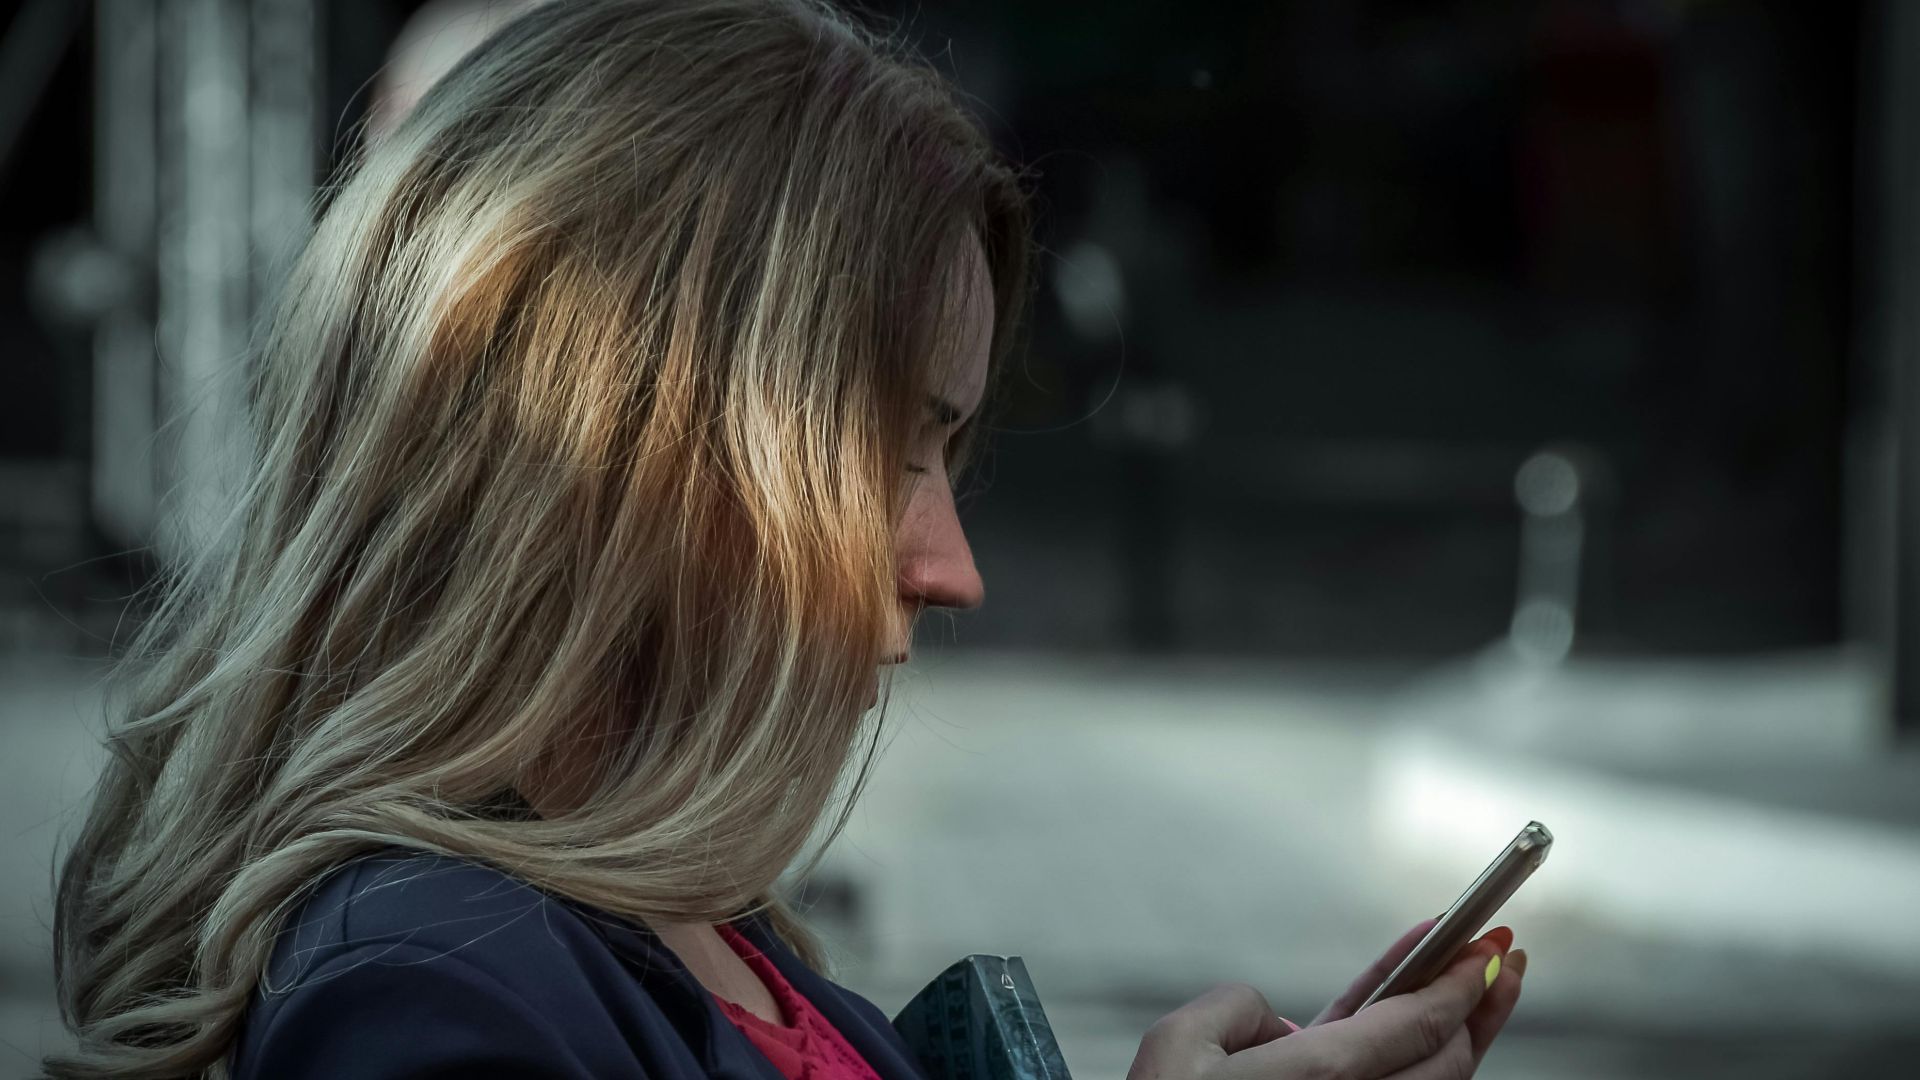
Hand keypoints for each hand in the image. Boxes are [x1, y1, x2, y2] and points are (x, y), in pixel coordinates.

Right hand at [1125, 921, 1526, 1079]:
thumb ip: (1238, 1005)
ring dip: (1465, 1036)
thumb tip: (1283, 1027)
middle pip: (1446, 1064)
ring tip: (1484, 989)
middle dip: (1482, 1006)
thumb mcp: (1178, 1042)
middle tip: (1501, 955)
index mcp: (1318, 1079)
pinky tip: (1411, 1026)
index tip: (1488, 946)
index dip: (1459, 982)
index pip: (1415, 1025)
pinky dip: (1417, 1060)